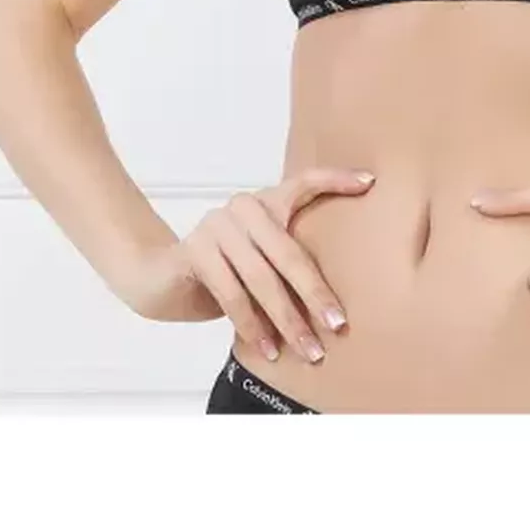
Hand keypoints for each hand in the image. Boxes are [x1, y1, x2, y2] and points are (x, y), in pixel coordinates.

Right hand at [118, 168, 374, 364]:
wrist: (159, 278)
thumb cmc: (220, 270)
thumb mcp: (259, 259)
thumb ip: (287, 259)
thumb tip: (338, 292)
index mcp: (264, 201)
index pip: (305, 183)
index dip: (337, 180)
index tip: (370, 182)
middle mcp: (243, 206)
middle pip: (289, 252)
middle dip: (315, 294)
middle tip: (337, 325)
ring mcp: (216, 226)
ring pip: (261, 278)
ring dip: (286, 320)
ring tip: (308, 349)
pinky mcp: (194, 251)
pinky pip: (231, 293)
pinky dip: (252, 325)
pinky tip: (268, 349)